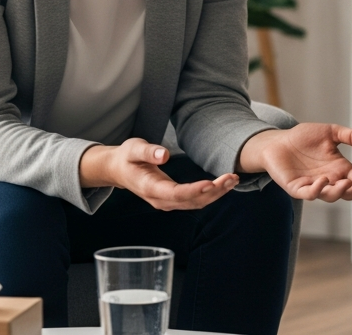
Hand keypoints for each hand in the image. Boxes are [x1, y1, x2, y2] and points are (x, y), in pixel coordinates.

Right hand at [79, 139, 237, 210]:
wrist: (119, 170)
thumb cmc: (127, 157)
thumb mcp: (133, 148)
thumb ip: (148, 152)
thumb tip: (164, 155)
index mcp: (150, 187)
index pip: (175, 193)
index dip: (193, 190)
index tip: (210, 183)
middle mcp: (160, 199)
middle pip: (190, 201)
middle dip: (213, 192)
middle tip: (230, 177)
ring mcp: (167, 202)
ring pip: (195, 203)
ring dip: (216, 194)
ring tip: (233, 180)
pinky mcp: (173, 200)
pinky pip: (195, 201)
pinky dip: (211, 194)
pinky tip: (224, 184)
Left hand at [238, 123, 351, 201]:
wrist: (278, 141)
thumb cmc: (304, 138)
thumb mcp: (331, 133)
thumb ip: (351, 136)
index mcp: (340, 169)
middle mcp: (329, 180)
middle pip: (348, 192)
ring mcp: (313, 186)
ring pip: (330, 196)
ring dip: (339, 192)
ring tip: (346, 183)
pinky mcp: (297, 188)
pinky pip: (308, 194)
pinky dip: (317, 190)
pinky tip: (323, 180)